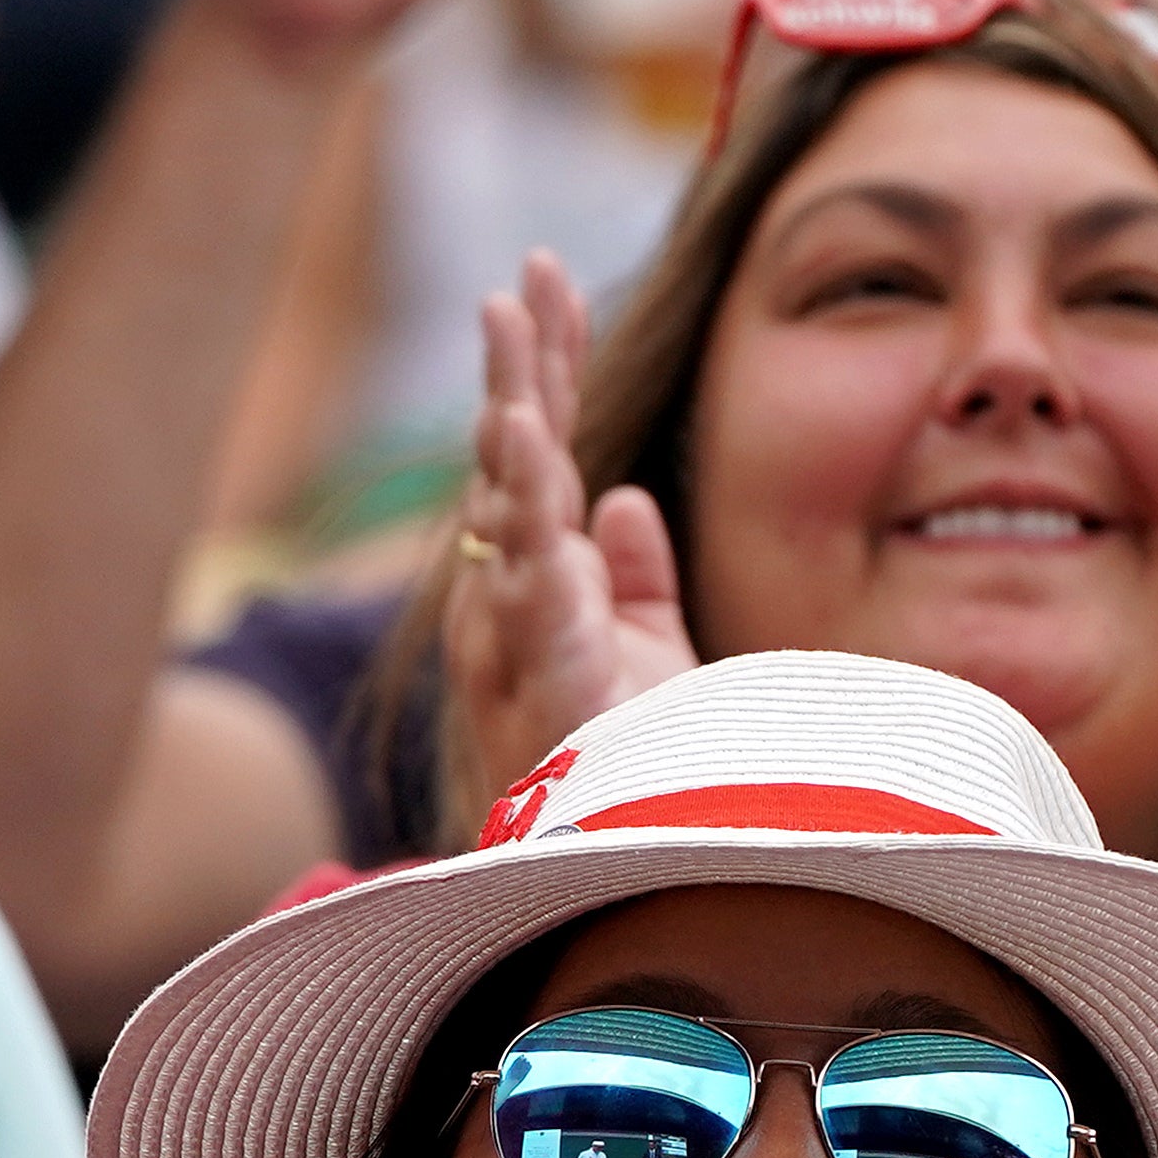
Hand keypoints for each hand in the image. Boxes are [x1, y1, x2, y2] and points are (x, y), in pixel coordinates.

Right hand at [439, 253, 696, 829]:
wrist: (624, 879)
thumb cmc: (627, 778)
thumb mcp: (651, 660)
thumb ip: (635, 580)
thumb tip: (627, 500)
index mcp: (536, 585)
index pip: (540, 453)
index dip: (545, 368)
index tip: (548, 282)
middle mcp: (510, 604)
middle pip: (513, 465)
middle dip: (519, 368)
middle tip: (525, 277)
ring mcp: (516, 644)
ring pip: (506, 514)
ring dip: (510, 424)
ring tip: (513, 334)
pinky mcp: (541, 686)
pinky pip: (529, 588)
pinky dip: (526, 514)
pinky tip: (527, 446)